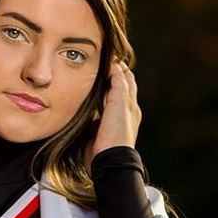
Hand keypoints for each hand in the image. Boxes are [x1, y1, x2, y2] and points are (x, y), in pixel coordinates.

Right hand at [83, 59, 141, 174]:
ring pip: (108, 100)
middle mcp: (123, 112)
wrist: (108, 161)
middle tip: (100, 64)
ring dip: (102, 89)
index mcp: (131, 105)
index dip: (119, 67)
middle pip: (119, 88)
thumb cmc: (116, 134)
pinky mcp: (99, 130)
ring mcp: (111, 122)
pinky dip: (94, 102)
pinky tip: (87, 101)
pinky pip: (97, 111)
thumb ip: (118, 84)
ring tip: (92, 78)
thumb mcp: (119, 104)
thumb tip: (116, 66)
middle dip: (112, 76)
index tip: (109, 56)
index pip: (127, 80)